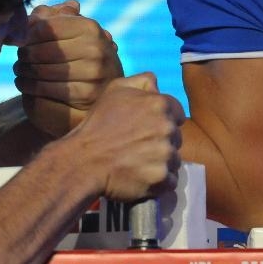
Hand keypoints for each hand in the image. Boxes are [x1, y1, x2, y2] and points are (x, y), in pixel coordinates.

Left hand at [15, 0, 122, 136]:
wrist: (102, 88)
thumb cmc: (81, 54)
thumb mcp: (71, 31)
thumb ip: (52, 17)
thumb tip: (38, 12)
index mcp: (90, 28)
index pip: (44, 28)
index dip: (27, 35)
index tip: (21, 41)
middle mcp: (95, 49)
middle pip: (40, 51)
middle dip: (24, 55)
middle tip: (19, 58)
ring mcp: (93, 74)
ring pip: (41, 72)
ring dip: (24, 72)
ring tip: (20, 70)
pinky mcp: (86, 96)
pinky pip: (46, 90)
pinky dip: (29, 87)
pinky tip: (24, 83)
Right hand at [66, 73, 184, 200]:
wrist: (84, 161)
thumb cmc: (98, 124)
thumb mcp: (115, 90)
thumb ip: (142, 81)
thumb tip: (157, 85)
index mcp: (159, 104)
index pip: (178, 112)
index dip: (164, 119)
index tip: (148, 127)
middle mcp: (168, 128)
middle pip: (176, 136)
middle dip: (162, 141)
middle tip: (140, 146)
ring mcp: (166, 155)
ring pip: (174, 159)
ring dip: (162, 162)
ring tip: (140, 163)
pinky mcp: (162, 178)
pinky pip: (170, 180)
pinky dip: (160, 181)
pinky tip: (143, 177)